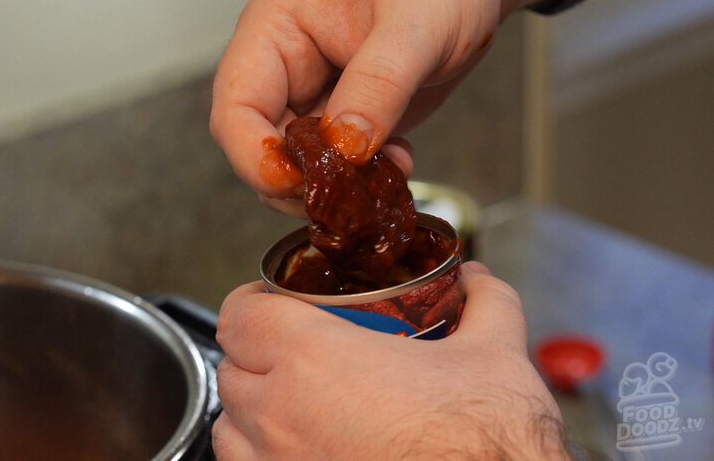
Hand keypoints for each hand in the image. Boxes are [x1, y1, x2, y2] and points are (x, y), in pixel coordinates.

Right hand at [209, 0, 576, 212]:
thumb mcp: (414, 23)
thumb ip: (379, 84)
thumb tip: (346, 147)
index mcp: (275, 32)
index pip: (236, 108)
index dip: (256, 155)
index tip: (298, 182)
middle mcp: (284, 69)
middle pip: (259, 149)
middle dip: (298, 182)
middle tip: (347, 195)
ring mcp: (314, 97)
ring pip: (296, 166)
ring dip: (334, 188)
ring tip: (383, 176)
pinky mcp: (344, 118)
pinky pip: (335, 166)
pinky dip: (360, 182)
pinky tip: (396, 165)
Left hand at [213, 262, 570, 458]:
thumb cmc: (484, 441)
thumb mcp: (494, 354)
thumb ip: (484, 302)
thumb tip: (475, 281)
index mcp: (314, 359)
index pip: (240, 315)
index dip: (252, 301)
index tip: (273, 302)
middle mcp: (280, 414)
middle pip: (232, 367)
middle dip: (256, 352)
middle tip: (294, 349)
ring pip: (229, 427)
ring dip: (252, 407)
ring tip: (292, 401)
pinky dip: (261, 454)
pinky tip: (302, 447)